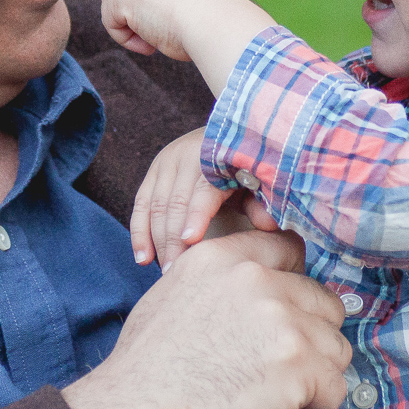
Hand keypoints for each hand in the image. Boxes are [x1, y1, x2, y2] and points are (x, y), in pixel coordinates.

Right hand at [62, 230, 345, 408]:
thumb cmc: (141, 379)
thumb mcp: (172, 300)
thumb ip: (222, 288)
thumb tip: (268, 300)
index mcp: (221, 259)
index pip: (291, 250)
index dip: (293, 293)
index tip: (275, 327)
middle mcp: (255, 279)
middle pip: (325, 305)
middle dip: (306, 346)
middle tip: (261, 380)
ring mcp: (281, 320)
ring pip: (336, 352)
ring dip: (308, 384)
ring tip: (259, 405)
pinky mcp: (298, 366)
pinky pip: (335, 393)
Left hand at [87, 0, 274, 92]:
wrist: (219, 24)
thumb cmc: (216, 19)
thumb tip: (135, 13)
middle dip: (140, 11)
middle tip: (176, 17)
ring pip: (116, 7)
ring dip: (139, 26)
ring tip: (170, 24)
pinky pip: (113, 24)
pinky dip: (130, 38)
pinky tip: (153, 36)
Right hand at [131, 129, 290, 268]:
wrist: (226, 136)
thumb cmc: (246, 166)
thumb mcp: (258, 180)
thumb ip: (262, 202)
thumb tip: (268, 225)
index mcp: (215, 156)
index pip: (203, 190)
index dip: (196, 216)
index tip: (191, 242)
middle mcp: (186, 155)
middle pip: (174, 203)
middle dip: (174, 240)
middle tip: (178, 272)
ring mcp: (166, 162)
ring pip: (155, 207)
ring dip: (157, 242)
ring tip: (166, 272)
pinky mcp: (153, 171)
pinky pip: (140, 204)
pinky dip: (139, 233)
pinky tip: (143, 258)